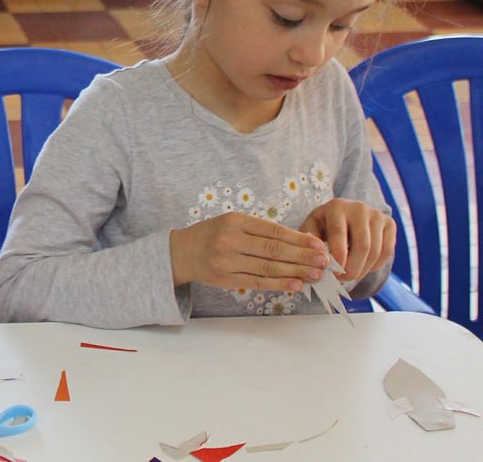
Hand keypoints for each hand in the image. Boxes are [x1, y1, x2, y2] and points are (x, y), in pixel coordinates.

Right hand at [170, 212, 329, 292]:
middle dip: (302, 255)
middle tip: (324, 261)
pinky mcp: (226, 279)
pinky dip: (279, 284)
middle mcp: (231, 240)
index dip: (298, 238)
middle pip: (273, 250)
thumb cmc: (212, 235)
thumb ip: (259, 231)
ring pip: (268, 268)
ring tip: (315, 274)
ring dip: (295, 271)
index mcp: (235, 221)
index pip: (273, 230)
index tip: (318, 244)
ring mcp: (227, 261)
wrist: (181, 252)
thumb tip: (297, 242)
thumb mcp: (231, 222)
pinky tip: (295, 284)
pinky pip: (258, 282)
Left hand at [299, 199, 396, 280]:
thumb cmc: (324, 224)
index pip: (339, 233)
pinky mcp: (389, 224)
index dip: (338, 256)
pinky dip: (376, 265)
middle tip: (344, 279)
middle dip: (354, 268)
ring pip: (376, 250)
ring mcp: (377, 215)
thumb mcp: (312, 229)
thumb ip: (311, 243)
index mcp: (336, 207)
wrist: (344, 214)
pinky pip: (387, 251)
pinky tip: (364, 267)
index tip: (335, 273)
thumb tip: (318, 260)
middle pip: (362, 245)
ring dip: (364, 269)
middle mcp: (359, 208)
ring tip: (351, 275)